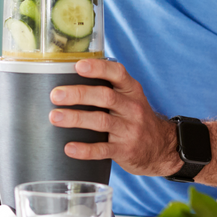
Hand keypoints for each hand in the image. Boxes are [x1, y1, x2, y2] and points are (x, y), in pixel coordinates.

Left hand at [48, 59, 181, 176]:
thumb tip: (70, 74)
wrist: (162, 148)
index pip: (117, 73)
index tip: (78, 66)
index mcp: (132, 91)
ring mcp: (130, 130)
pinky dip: (85, 149)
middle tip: (56, 95)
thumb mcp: (130, 98)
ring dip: (76, 118)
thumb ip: (109, 87)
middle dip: (79, 94)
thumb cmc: (136, 118)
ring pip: (101, 121)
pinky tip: (69, 148)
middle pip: (105, 96)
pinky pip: (103, 150)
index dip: (98, 68)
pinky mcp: (125, 151)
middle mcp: (132, 108)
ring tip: (55, 117)